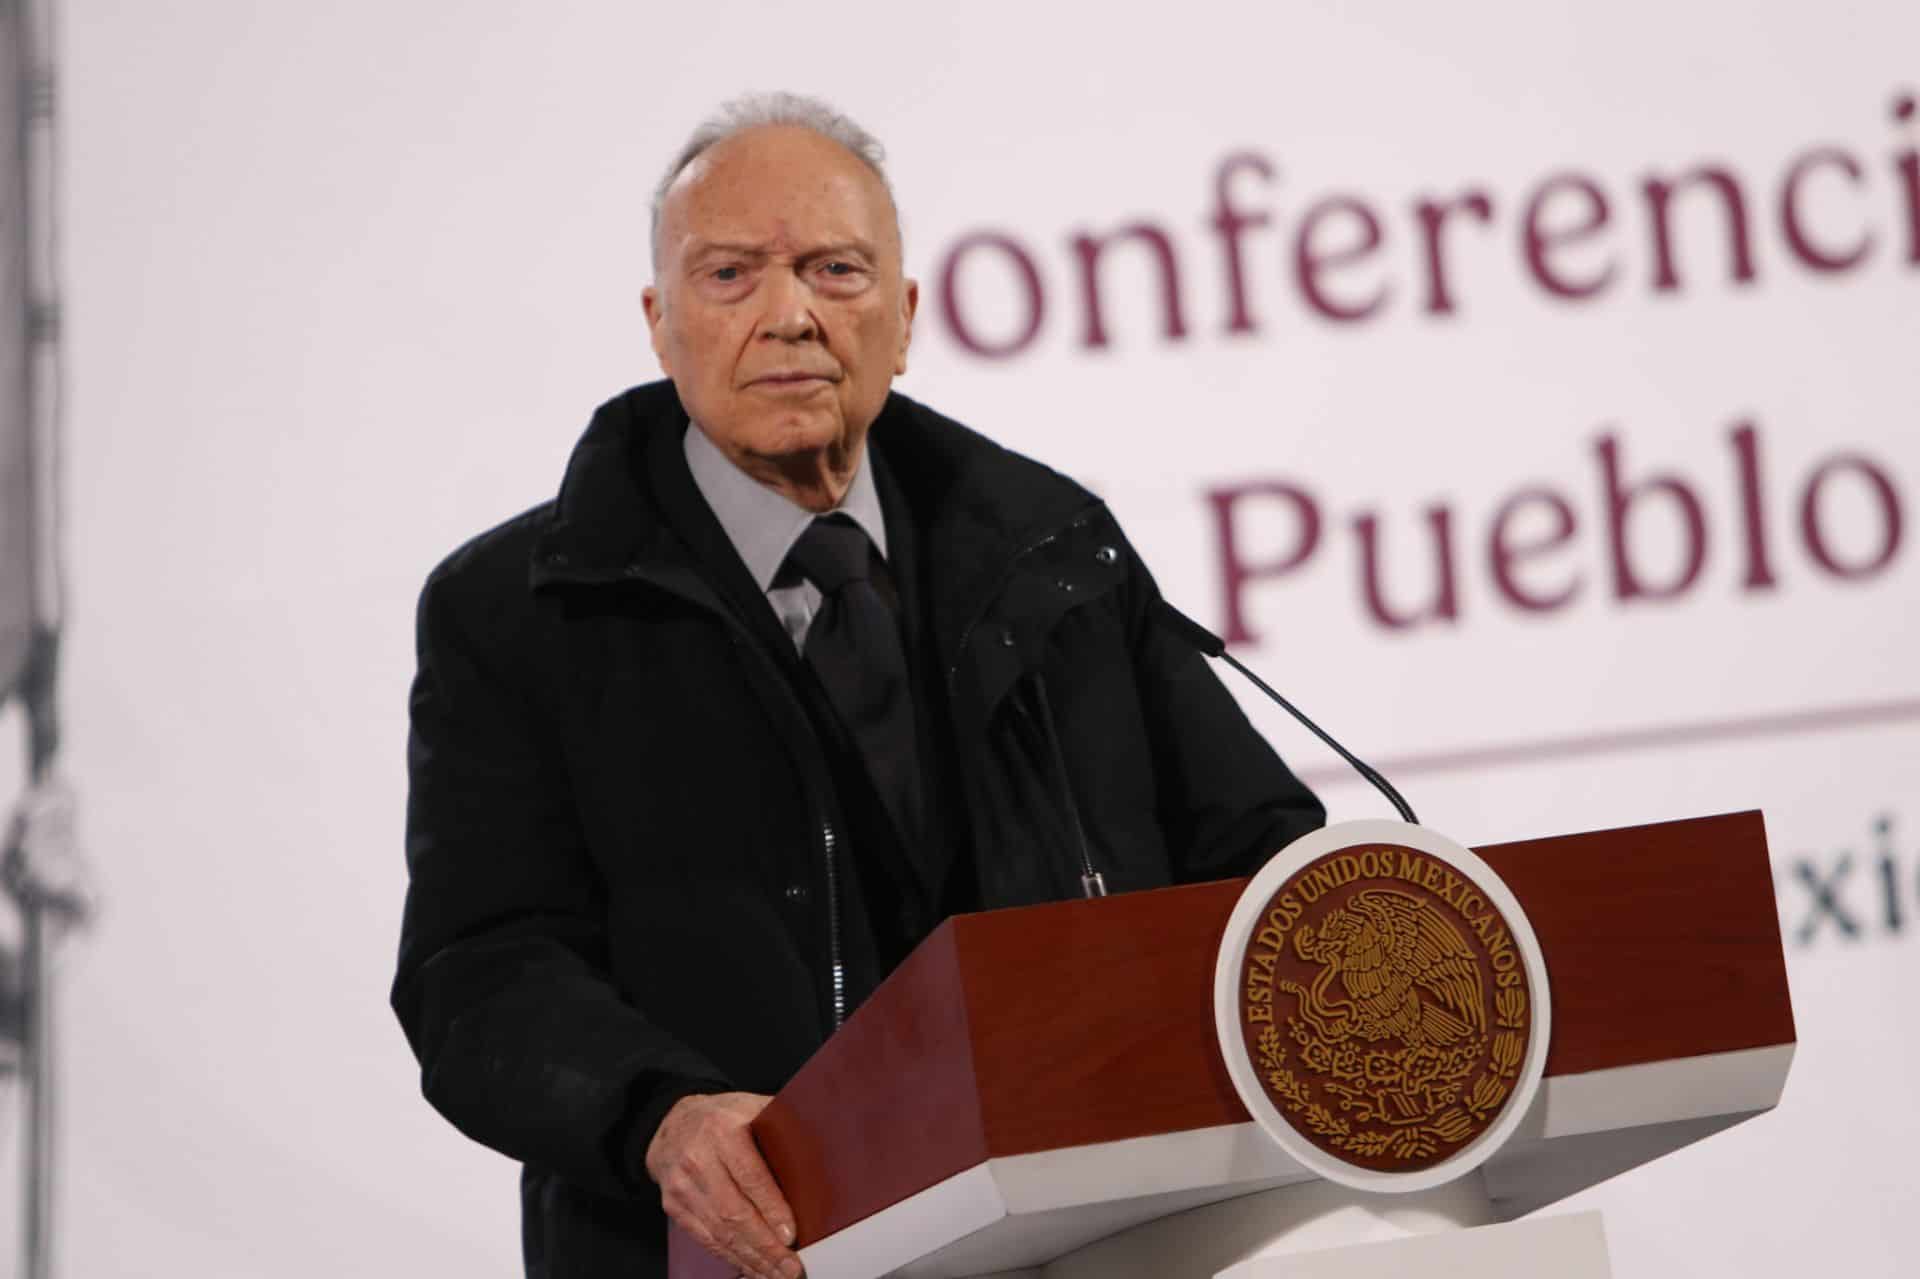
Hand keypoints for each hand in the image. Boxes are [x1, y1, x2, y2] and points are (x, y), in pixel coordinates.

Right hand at [646, 1091, 801, 1278]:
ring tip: (777, 1274)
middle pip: (733, 1211)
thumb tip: (826, 1146)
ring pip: (719, 1231)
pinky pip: (706, 1239)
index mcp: (722, 1130)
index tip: (791, 1234)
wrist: (672, 1125)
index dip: (771, 1209)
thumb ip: (781, 1126)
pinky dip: (732, 1258)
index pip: (750, 1176)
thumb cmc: (723, 1118)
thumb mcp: (751, 1108)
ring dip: (751, 1258)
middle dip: (765, 1246)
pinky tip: (753, 1268)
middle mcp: (698, 1159)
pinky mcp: (674, 1206)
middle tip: (791, 1267)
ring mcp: (682, 1185)